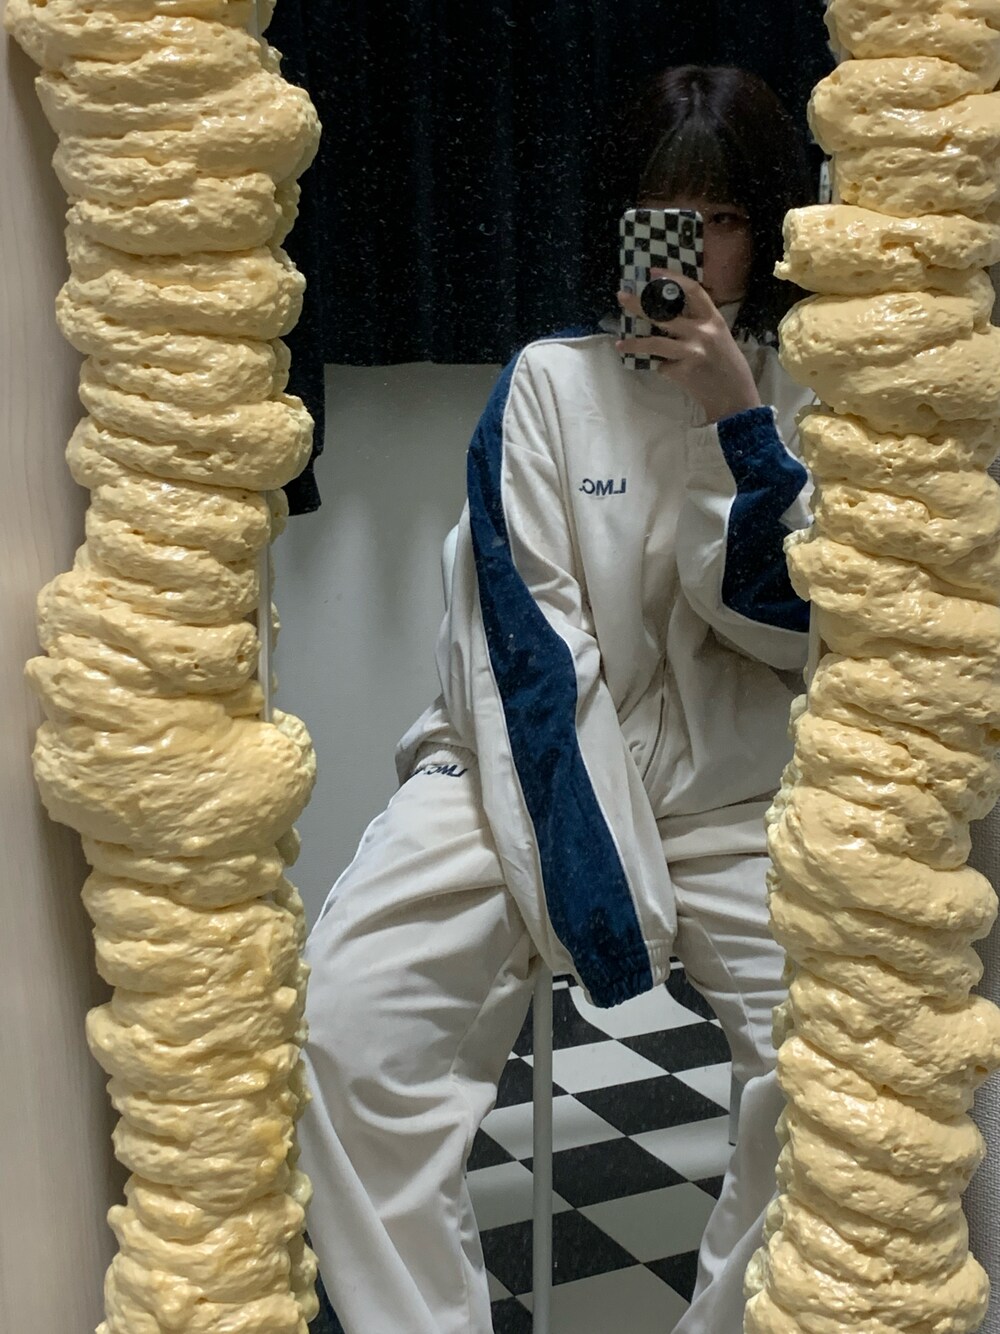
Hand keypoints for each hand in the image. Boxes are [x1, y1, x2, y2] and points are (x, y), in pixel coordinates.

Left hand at [616, 271, 761, 423]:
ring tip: (619, 344)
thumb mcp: (720, 338)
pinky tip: (672, 373)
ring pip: (653, 343)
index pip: (693, 290)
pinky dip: (663, 368)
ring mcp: (691, 351)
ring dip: (633, 344)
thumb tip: (668, 316)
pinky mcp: (682, 371)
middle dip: (638, 304)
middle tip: (621, 297)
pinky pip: (662, 366)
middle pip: (663, 313)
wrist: (735, 398)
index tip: (653, 273)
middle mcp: (703, 332)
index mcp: (714, 320)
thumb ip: (699, 325)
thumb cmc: (729, 367)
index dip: (672, 278)